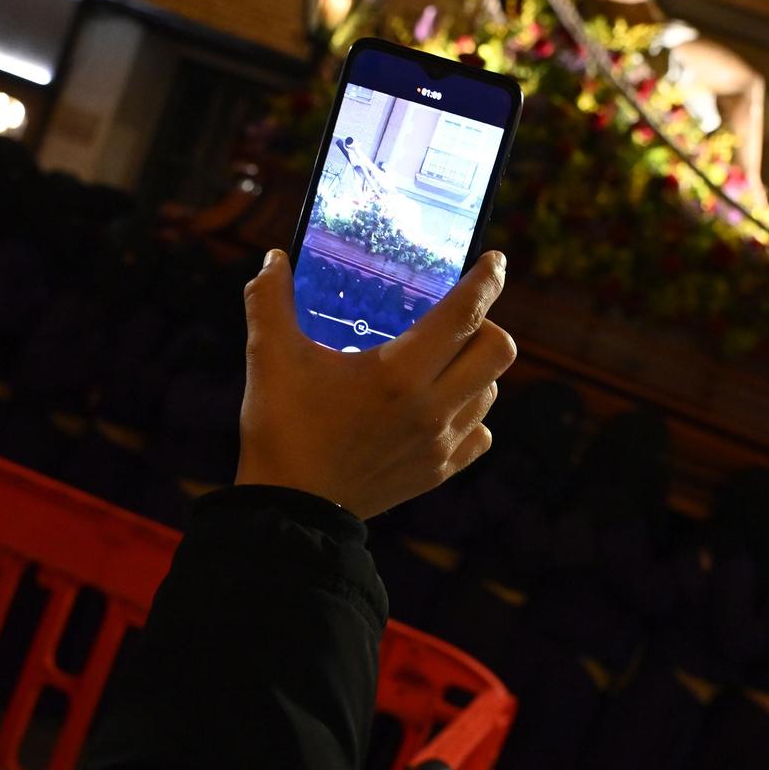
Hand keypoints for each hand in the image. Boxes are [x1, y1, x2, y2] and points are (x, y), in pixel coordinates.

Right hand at [237, 248, 516, 518]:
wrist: (290, 511)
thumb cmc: (281, 430)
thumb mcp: (269, 358)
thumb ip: (271, 301)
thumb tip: (274, 259)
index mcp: (398, 372)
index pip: (466, 313)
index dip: (487, 279)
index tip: (494, 261)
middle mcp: (431, 407)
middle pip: (499, 350)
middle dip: (485, 324)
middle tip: (457, 320)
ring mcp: (440, 444)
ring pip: (491, 390)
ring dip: (475, 369)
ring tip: (441, 362)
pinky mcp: (438, 472)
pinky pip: (480, 434)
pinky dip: (471, 413)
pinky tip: (441, 407)